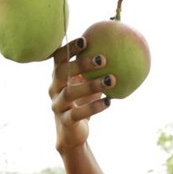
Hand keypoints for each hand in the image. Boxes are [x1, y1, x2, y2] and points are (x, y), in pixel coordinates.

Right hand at [50, 36, 115, 153]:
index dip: (69, 48)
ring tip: (111, 80)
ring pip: (70, 93)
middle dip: (81, 64)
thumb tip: (119, 44)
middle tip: (103, 59)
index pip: (59, 58)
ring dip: (91, 85)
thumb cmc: (83, 102)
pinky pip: (77, 113)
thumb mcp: (88, 84)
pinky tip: (108, 102)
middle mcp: (54, 89)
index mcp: (58, 77)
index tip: (85, 40)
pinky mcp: (65, 121)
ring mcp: (58, 106)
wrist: (72, 133)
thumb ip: (96, 68)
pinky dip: (93, 107)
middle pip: (62, 72)